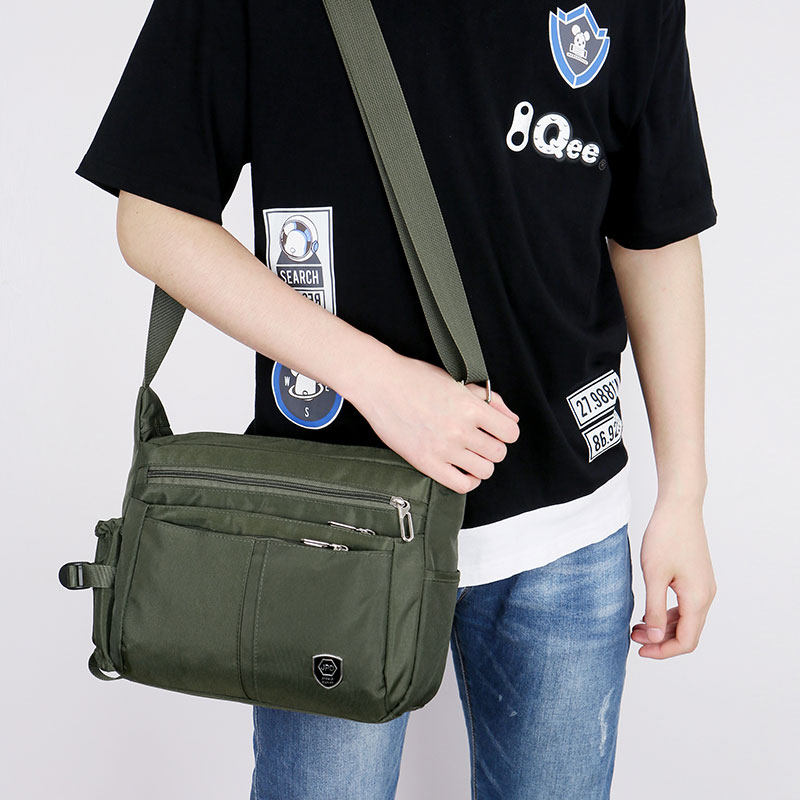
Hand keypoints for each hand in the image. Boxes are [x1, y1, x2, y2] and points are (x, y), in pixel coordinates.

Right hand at [346, 350, 519, 493]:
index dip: (505, 431)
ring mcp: (443, 448)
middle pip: (498, 453)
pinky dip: (468, 480)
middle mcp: (460, 429)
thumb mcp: (458, 381)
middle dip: (493, 447)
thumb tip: (512, 419)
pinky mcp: (426, 462)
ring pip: (484, 470)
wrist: (380, 384)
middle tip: (479, 440)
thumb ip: (489, 399)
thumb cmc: (416, 378)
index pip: (510, 432)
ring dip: (481, 464)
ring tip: (469, 454)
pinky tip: (462, 469)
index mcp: (470, 406)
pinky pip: (461, 484)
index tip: (494, 430)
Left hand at [632, 496, 716, 657]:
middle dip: (661, 640)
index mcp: (698, 599)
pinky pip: (686, 605)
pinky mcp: (697, 577)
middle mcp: (706, 595)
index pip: (686, 641)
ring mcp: (703, 586)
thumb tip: (657, 637)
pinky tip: (650, 609)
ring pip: (687, 619)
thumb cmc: (666, 536)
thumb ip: (656, 608)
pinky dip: (669, 613)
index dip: (663, 651)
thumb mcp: (654, 575)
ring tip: (637, 625)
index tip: (640, 650)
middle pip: (688, 633)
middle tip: (633, 636)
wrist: (679, 507)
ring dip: (664, 626)